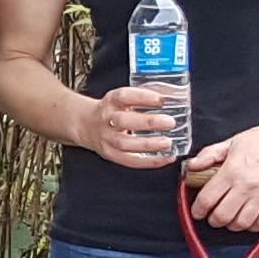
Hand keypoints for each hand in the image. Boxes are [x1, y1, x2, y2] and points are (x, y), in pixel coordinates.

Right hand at [72, 84, 190, 170]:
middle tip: (170, 122)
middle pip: (124, 121)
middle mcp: (106, 119)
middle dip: (148, 122)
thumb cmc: (111, 110)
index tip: (162, 100)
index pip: (125, 96)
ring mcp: (107, 138)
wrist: (85, 124)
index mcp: (111, 101)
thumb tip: (173, 96)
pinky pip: (130, 160)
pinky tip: (165, 158)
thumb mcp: (121, 98)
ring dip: (148, 144)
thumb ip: (143, 98)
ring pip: (125, 143)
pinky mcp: (110, 154)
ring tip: (167, 143)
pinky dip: (149, 161)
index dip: (143, 97)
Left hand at [185, 117, 258, 234]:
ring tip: (230, 219)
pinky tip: (249, 219)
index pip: (208, 199)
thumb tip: (192, 166)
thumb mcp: (232, 142)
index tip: (197, 211)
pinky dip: (253, 226)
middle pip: (223, 216)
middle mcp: (247, 185)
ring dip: (232, 225)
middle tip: (213, 217)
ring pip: (242, 223)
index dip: (198, 209)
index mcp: (232, 171)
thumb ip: (210, 154)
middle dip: (214, 220)